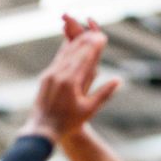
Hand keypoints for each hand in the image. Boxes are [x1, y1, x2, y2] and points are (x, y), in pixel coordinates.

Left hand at [20, 15, 119, 141]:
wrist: (42, 129)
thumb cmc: (68, 122)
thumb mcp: (89, 110)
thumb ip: (104, 94)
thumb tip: (118, 80)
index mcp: (71, 82)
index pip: (85, 58)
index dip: (94, 46)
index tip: (102, 36)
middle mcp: (59, 75)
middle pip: (74, 52)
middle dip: (86, 40)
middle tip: (96, 31)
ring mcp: (50, 75)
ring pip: (64, 54)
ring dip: (75, 43)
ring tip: (85, 33)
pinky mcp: (45, 77)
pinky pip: (57, 60)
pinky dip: (64, 51)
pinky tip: (69, 46)